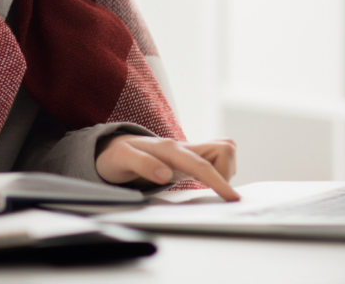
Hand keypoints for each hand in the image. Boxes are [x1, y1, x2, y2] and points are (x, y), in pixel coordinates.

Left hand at [95, 135, 239, 200]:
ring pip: (223, 152)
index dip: (219, 181)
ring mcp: (187, 152)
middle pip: (223, 150)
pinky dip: (219, 171)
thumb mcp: (122, 159)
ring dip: (223, 171)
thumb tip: (166, 174)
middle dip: (226, 173)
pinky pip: (215, 160)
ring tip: (206, 185)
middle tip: (211, 191)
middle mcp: (182, 147)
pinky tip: (205, 182)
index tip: (232, 198)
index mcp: (169, 149)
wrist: (112, 148)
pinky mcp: (189, 158)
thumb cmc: (117, 154)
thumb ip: (143, 164)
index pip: (201, 164)